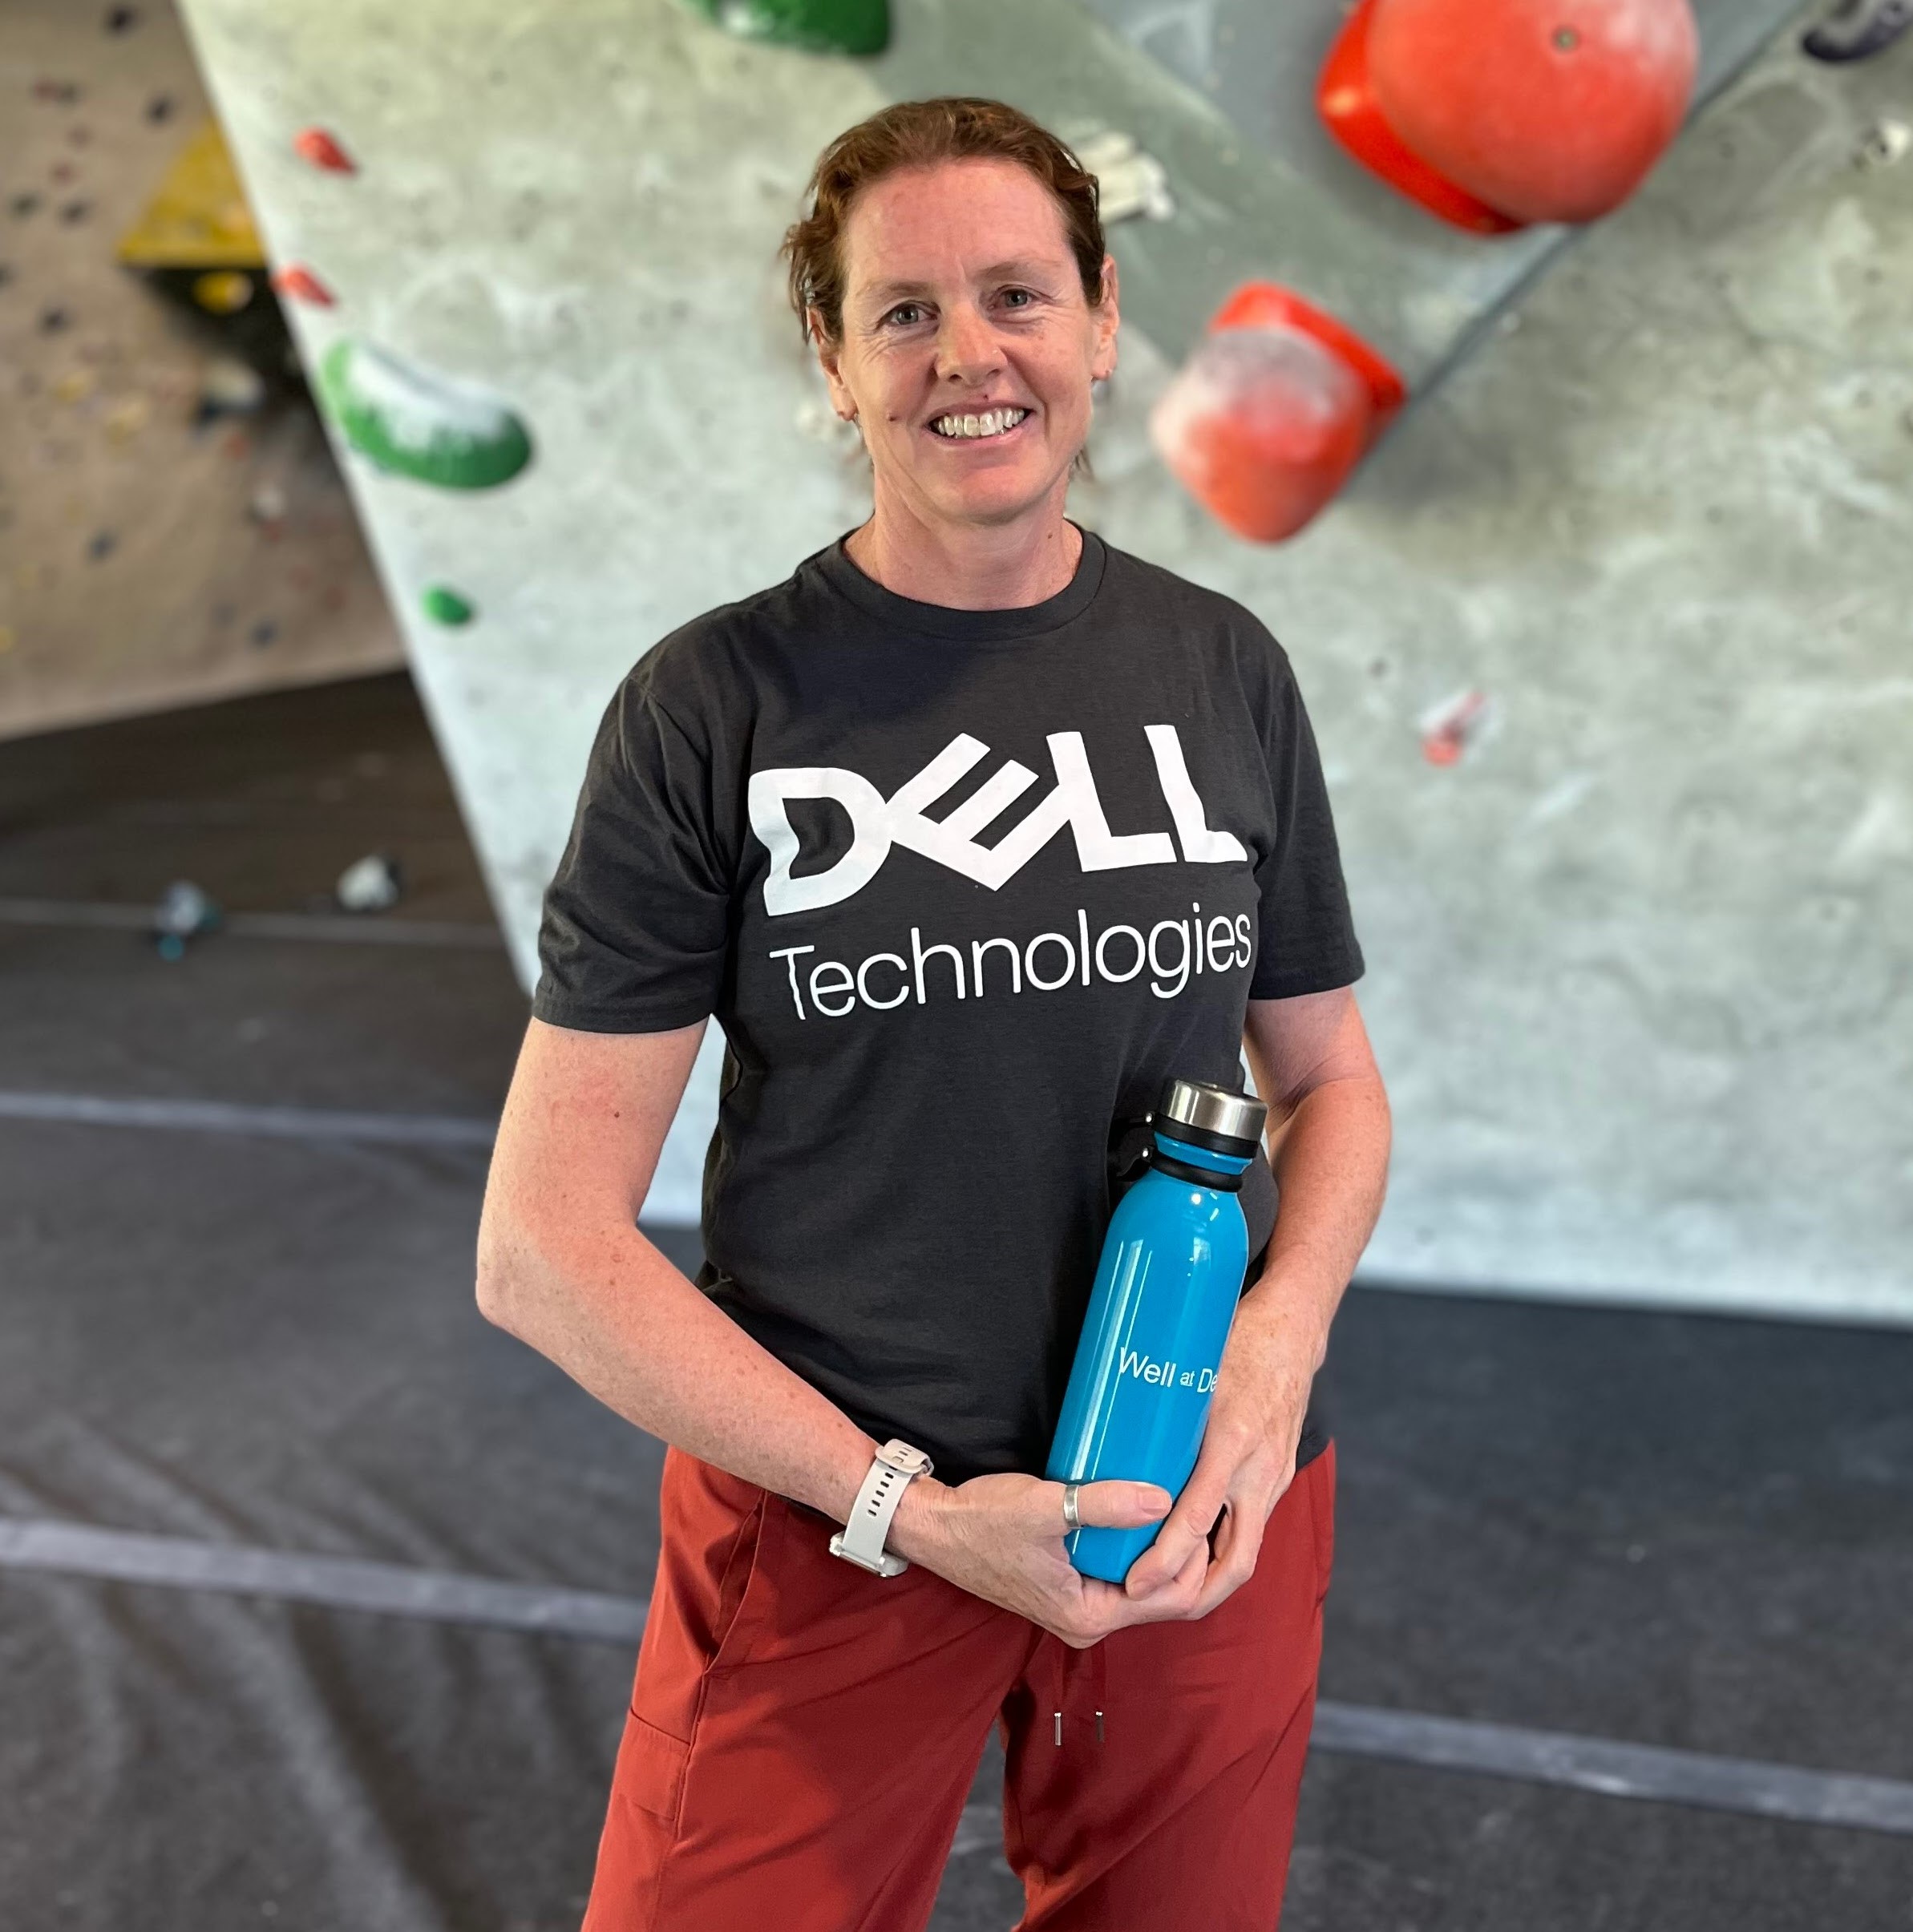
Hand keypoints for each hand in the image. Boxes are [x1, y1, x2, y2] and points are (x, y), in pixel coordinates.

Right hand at [888, 1472, 1209, 1647]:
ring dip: (1165, 1545)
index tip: (1201, 1504)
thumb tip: (1161, 1499)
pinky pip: (1123, 1569)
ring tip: (1177, 1494)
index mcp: (1089, 1616)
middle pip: (1165, 1594)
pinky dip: (1139, 1543)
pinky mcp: (1072, 1584)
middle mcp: (1089, 1620)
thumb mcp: (1044, 1508)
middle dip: (1188, 1551)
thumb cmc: (982, 1521)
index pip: (1171, 1597)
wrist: (935, 1527)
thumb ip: (1103, 1505)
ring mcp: (1080, 1604)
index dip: (1194, 1554)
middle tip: (1197, 1496)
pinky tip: (1145, 1504)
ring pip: (1146, 1580)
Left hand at [1119, 1295, 1321, 1615]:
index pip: (1197, 1516)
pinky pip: (1251, 1529)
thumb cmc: (1236, 1343)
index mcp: (1231, 1439)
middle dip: (1193, 1594)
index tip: (1134, 1582)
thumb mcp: (1193, 1373)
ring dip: (1209, 1582)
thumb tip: (1104, 1449)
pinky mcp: (1277, 1478)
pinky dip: (1222, 1553)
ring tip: (1163, 1596)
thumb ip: (1158, 1415)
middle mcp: (1258, 1468)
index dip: (1165, 1557)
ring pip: (1246, 1552)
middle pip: (1235, 1559)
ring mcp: (1274, 1477)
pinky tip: (1191, 1560)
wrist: (1293, 1333)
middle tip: (1148, 1606)